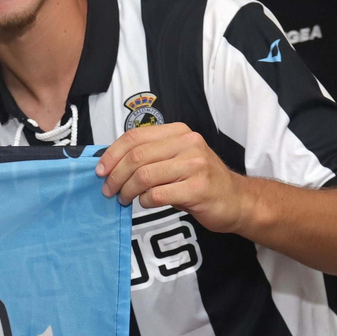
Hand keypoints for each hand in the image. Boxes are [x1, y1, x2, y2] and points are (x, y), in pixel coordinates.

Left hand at [95, 122, 253, 233]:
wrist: (236, 200)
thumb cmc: (199, 181)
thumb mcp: (175, 159)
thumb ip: (149, 156)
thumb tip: (109, 164)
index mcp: (178, 132)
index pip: (134, 137)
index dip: (111, 154)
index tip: (100, 171)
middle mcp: (188, 143)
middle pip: (136, 156)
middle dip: (115, 176)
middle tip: (108, 190)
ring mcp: (195, 165)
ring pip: (144, 176)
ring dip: (127, 191)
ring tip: (124, 199)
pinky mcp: (198, 188)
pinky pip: (158, 195)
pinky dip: (145, 201)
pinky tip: (145, 203)